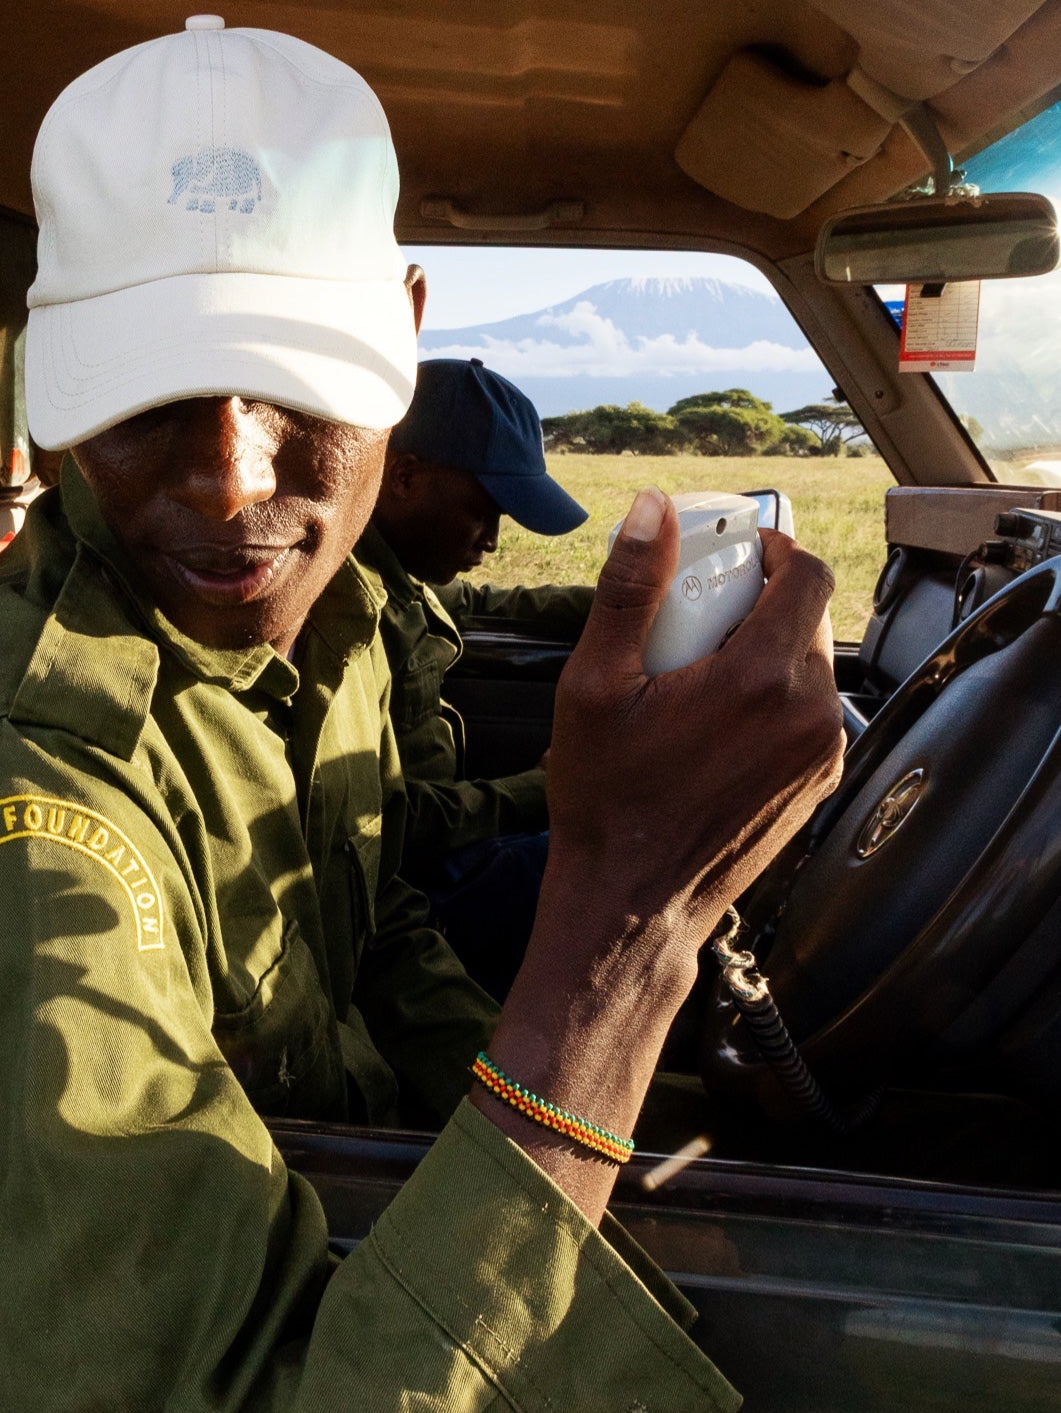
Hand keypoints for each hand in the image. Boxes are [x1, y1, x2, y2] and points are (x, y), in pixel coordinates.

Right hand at [474, 487, 843, 1218]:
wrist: (632, 904)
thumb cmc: (606, 799)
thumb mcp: (593, 685)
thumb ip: (629, 590)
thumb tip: (653, 508)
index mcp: (760, 678)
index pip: (808, 576)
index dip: (777, 551)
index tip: (738, 554)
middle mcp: (809, 713)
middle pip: (809, 620)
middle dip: (762, 602)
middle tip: (702, 615)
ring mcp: (820, 754)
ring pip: (811, 667)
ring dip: (768, 651)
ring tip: (703, 673)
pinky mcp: (816, 784)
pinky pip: (808, 714)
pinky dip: (774, 699)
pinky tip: (717, 722)